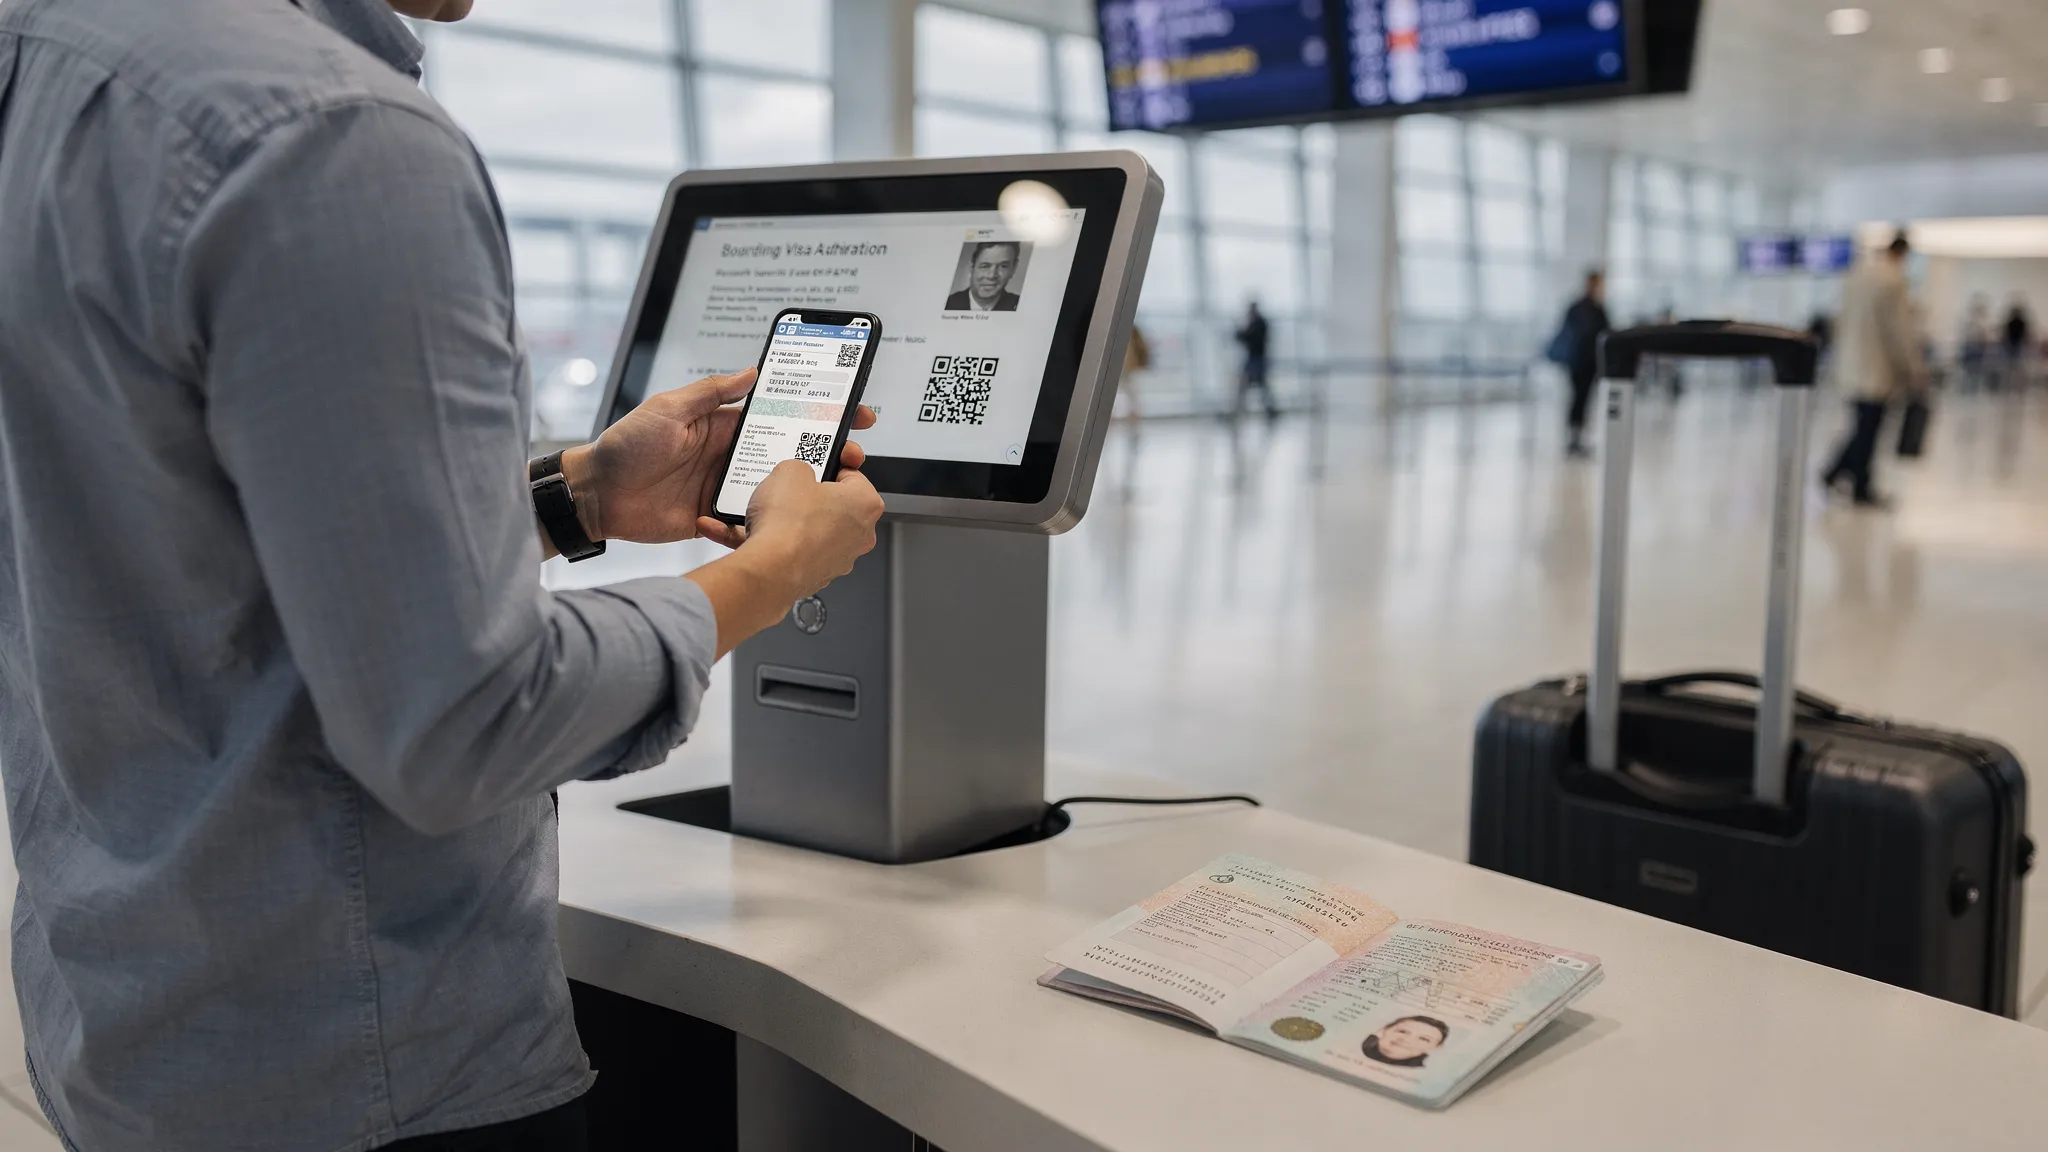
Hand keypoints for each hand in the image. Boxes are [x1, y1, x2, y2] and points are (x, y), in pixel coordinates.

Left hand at [565, 367, 874, 544]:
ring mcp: (723, 488)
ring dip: (803, 490)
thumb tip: (751, 373)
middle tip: (854, 454)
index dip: (812, 413)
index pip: (777, 416)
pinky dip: (766, 523)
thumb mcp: (668, 408)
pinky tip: (789, 522)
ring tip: (833, 489)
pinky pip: (748, 521)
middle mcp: (728, 456)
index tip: (845, 410)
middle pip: (786, 454)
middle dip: (823, 453)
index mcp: (722, 426)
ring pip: (775, 489)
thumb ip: (711, 392)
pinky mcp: (714, 518)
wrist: (596, 496)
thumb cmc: (624, 446)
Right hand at [681, 460, 884, 656]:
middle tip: (786, 487)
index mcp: (866, 504)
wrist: (770, 570)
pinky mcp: (813, 574)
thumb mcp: (790, 470)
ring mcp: (837, 558)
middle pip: (830, 505)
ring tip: (757, 509)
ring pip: (806, 529)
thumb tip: (794, 475)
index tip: (814, 464)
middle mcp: (859, 534)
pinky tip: (739, 530)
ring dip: (783, 520)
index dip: (829, 466)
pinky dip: (767, 541)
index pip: (851, 475)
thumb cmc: (790, 525)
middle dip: (806, 496)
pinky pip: (788, 550)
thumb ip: (798, 467)